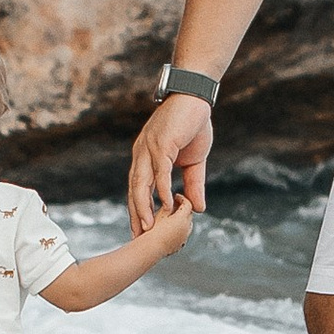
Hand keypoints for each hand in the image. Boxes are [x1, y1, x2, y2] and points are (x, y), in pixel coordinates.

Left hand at [129, 93, 211, 228]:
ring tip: (147, 227)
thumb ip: (193, 185)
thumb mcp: (194, 161)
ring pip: (143, 182)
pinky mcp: (162, 143)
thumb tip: (198, 209)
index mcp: (145, 157)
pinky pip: (160, 170)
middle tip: (137, 236)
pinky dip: (161, 188)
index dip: (137, 209)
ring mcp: (150, 148)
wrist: (195, 96)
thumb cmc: (192, 125)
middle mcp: (142, 154)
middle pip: (134, 189)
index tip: (140, 230)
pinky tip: (164, 204)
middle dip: (135, 214)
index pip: (137, 188)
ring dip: (144, 206)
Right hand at [149, 200, 197, 255]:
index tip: (176, 196)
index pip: (188, 204)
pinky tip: (168, 229)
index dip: (181, 198)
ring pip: (186, 225)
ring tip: (170, 217)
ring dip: (181, 219)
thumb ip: (168, 205)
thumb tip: (173, 200)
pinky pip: (182, 234)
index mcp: (182, 218)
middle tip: (173, 204)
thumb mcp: (160, 214)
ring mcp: (184, 238)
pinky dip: (178, 229)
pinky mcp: (180, 245)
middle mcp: (186, 228)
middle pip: (188, 214)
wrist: (150, 249)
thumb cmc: (152, 231)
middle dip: (182, 208)